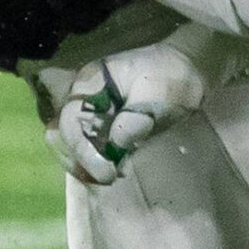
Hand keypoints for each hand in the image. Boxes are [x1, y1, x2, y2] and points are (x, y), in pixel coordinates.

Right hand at [41, 39, 216, 186]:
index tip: (106, 171)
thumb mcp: (158, 96)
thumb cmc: (172, 78)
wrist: (188, 71)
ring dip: (84, 165)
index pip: (71, 121)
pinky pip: (83, 147)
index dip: (83, 150)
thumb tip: (118, 144)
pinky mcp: (96, 125)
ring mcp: (86, 111)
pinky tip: (113, 170)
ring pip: (67, 145)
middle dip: (78, 161)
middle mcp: (80, 97)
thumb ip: (136, 118)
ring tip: (110, 176)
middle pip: (60, 136)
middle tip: (106, 177)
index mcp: (89, 83)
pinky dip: (92, 163)